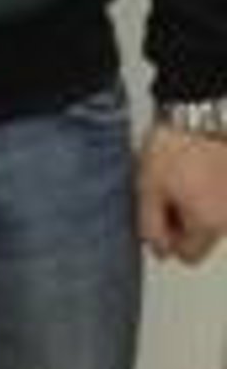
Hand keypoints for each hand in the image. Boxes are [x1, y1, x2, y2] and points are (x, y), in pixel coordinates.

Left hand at [136, 125, 226, 264]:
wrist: (201, 111)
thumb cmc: (176, 147)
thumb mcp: (148, 189)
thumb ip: (152, 226)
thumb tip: (159, 250)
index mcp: (207, 224)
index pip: (188, 256)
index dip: (168, 239)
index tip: (158, 216)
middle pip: (203, 237)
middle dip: (183, 222)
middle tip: (167, 192)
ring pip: (214, 217)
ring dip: (196, 204)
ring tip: (181, 176)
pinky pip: (222, 199)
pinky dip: (209, 191)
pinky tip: (195, 170)